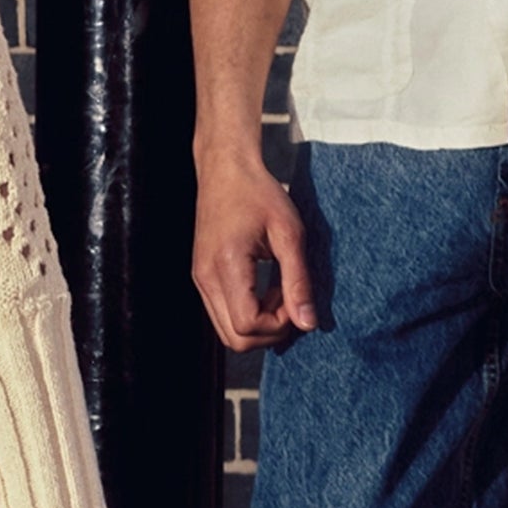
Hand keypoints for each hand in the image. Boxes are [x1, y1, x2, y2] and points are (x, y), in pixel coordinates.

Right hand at [192, 151, 316, 352]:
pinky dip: (246, 313)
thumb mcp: (289, 233)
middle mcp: (205, 277)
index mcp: (226, 265)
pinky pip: (222, 314)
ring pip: (226, 332)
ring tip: (278, 293)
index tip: (296, 299)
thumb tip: (308, 323)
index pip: (248, 325)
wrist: (226, 169)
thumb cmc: (259, 193)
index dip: (279, 324)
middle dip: (269, 332)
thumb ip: (298, 280)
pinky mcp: (201, 276)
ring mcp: (199, 279)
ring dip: (258, 325)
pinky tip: (264, 288)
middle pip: (235, 339)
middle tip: (291, 303)